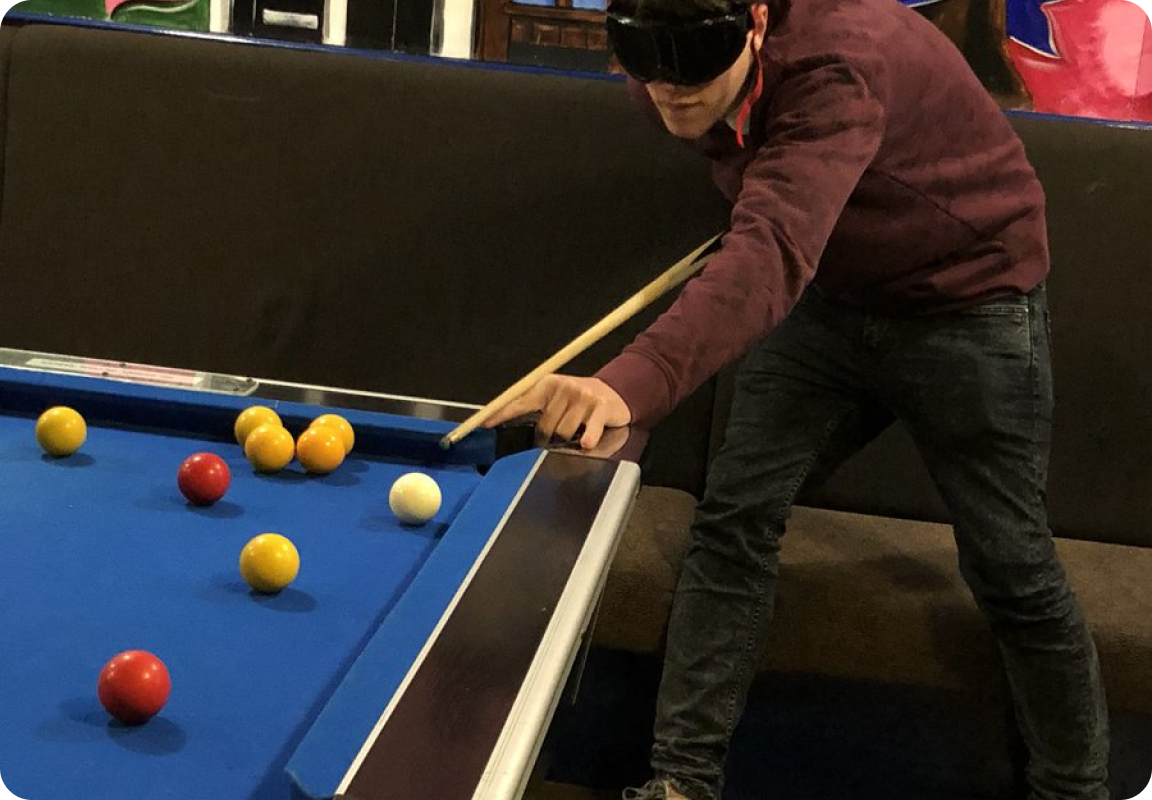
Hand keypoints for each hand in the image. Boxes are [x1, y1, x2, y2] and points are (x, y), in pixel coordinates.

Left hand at [483, 375, 630, 449]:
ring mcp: (583, 396)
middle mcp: (563, 387)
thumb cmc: (577, 400)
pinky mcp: (600, 407)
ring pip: (564, 433)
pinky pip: (587, 432)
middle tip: (558, 433)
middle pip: (544, 426)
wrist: (614, 392)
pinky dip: (586, 439)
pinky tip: (586, 442)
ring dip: (569, 439)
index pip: (519, 400)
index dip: (501, 414)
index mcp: (546, 384)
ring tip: (577, 430)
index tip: (484, 425)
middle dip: (548, 436)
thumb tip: (497, 419)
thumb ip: (529, 407)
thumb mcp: (552, 398)